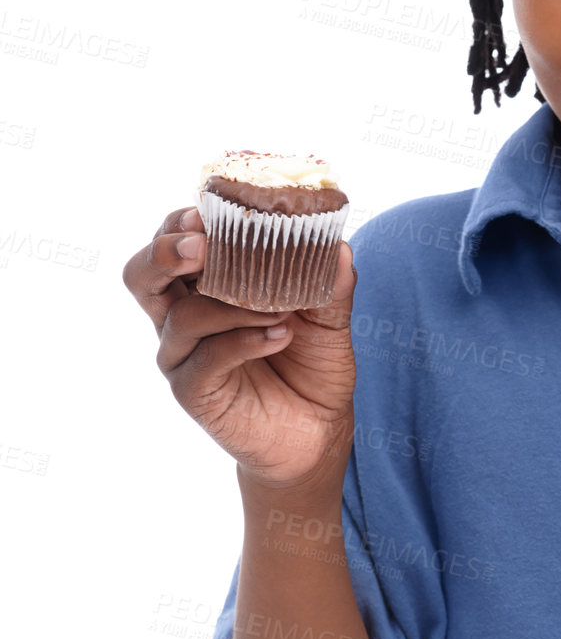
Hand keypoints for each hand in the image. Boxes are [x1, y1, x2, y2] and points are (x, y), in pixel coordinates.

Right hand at [123, 205, 357, 485]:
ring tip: (281, 308)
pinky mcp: (193, 391)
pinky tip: (279, 336)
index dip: (184, 222)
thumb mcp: (330, 318)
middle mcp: (183, 316)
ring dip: (232, 303)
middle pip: (143, 274)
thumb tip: (338, 246)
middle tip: (202, 245)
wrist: (318, 429)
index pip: (176, 241)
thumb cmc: (312, 363)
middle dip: (166, 251)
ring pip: (182, 315)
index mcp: (205, 286)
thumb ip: (331, 283)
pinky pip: (205, 358)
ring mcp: (184, 356)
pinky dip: (243, 340)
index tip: (207, 209)